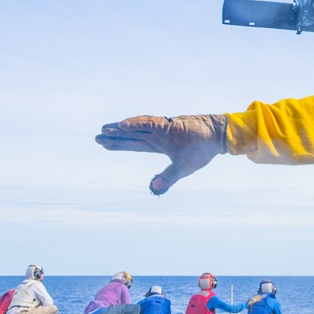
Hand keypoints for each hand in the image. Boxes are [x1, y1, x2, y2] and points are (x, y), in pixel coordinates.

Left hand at [96, 114, 226, 194]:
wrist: (216, 137)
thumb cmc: (201, 151)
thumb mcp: (182, 169)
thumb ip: (167, 178)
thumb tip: (152, 189)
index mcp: (159, 145)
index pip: (134, 144)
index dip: (119, 144)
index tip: (104, 144)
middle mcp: (157, 136)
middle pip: (131, 136)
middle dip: (115, 137)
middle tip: (98, 136)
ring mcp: (161, 129)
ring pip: (136, 129)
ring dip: (121, 130)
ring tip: (105, 129)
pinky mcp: (168, 126)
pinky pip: (148, 124)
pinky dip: (135, 124)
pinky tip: (122, 125)